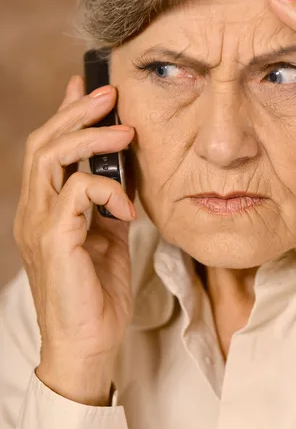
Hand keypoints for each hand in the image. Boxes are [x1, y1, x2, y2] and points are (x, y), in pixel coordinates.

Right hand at [13, 75, 136, 402]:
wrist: (88, 342)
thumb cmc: (99, 287)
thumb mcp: (109, 231)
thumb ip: (109, 197)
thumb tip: (122, 163)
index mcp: (46, 206)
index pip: (48, 148)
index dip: (65, 113)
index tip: (89, 87)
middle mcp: (34, 210)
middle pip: (43, 143)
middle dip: (76, 112)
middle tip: (109, 94)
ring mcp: (39, 224)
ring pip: (50, 158)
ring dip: (90, 138)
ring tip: (124, 131)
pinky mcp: (53, 241)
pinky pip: (75, 194)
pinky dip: (107, 188)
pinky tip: (128, 205)